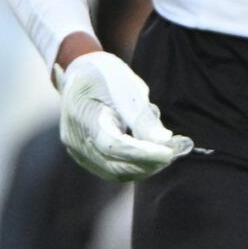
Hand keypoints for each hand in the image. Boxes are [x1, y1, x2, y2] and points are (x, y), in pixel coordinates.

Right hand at [58, 51, 192, 181]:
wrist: (80, 75)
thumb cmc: (106, 77)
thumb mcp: (127, 88)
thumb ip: (143, 117)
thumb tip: (164, 142)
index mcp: (82, 115)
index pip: (112, 145)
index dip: (142, 153)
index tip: (170, 153)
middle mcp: (74, 137)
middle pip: (114, 164)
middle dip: (148, 162)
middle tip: (174, 151)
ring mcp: (77, 150)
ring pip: (115, 172)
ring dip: (144, 167)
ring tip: (163, 151)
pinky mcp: (84, 156)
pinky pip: (112, 170)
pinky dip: (134, 166)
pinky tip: (149, 154)